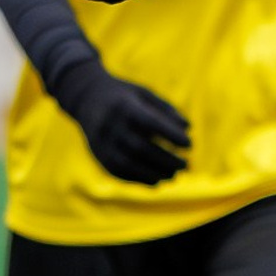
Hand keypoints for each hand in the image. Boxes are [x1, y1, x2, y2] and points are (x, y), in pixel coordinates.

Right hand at [53, 60, 191, 184]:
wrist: (85, 98)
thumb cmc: (124, 95)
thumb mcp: (144, 94)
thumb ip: (166, 110)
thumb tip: (188, 128)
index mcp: (123, 106)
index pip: (150, 123)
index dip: (171, 135)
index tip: (189, 144)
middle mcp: (110, 125)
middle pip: (141, 148)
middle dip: (166, 159)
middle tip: (185, 164)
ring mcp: (101, 142)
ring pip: (129, 164)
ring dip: (155, 173)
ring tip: (174, 175)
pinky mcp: (98, 155)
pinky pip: (119, 172)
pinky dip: (140, 179)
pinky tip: (157, 180)